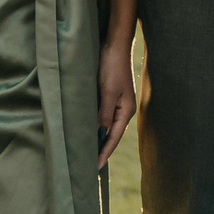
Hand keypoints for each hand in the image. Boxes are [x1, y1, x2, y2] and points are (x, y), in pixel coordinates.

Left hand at [97, 29, 138, 168]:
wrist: (115, 45)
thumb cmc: (112, 67)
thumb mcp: (108, 92)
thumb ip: (104, 115)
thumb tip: (99, 135)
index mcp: (126, 111)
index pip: (113, 138)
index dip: (103, 154)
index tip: (93, 169)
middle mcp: (123, 110)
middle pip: (110, 135)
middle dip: (101, 150)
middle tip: (88, 166)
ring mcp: (117, 103)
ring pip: (105, 126)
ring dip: (97, 138)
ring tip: (86, 153)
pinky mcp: (109, 96)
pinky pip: (102, 116)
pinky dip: (95, 126)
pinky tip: (87, 131)